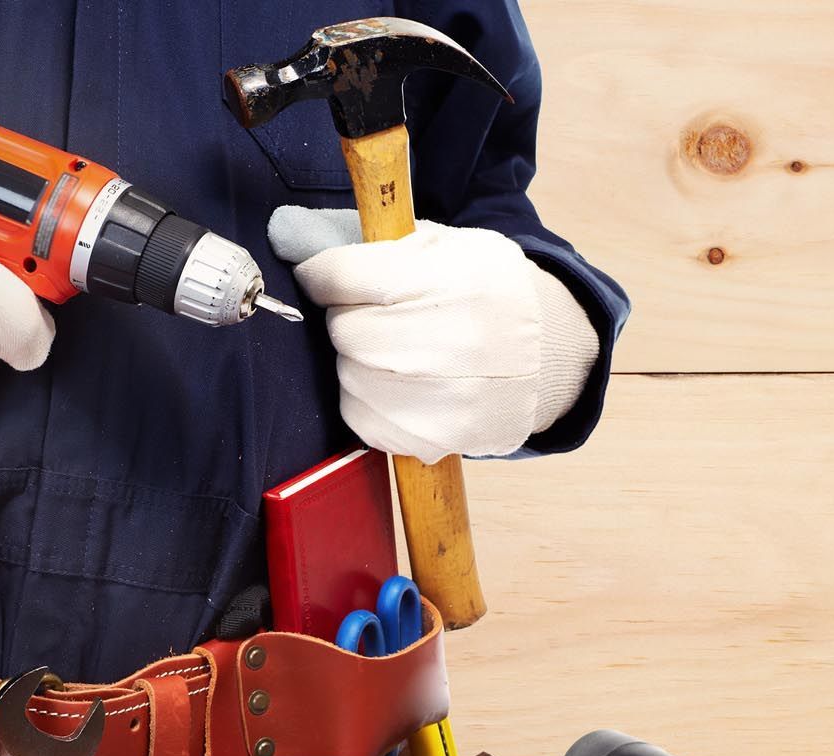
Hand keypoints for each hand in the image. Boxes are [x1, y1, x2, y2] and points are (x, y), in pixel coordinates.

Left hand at [268, 206, 596, 462]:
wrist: (545, 358)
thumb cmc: (487, 293)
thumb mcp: (447, 246)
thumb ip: (374, 240)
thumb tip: (288, 238)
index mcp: (455, 282)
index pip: (346, 276)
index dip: (324, 276)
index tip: (326, 277)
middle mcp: (453, 343)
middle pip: (345, 330)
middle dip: (347, 318)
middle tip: (372, 314)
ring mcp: (444, 399)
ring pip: (347, 375)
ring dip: (355, 359)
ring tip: (393, 348)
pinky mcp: (432, 439)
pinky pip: (359, 416)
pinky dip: (366, 397)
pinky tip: (398, 382)